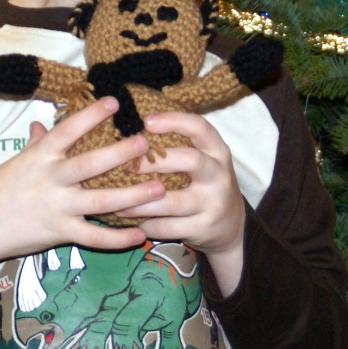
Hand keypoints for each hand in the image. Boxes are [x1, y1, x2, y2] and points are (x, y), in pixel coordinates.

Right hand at [0, 97, 159, 303]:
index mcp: (41, 156)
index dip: (91, 115)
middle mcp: (52, 179)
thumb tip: (40, 124)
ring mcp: (57, 207)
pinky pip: (94, 237)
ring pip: (100, 201)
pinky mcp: (60, 233)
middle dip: (120, 153)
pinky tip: (141, 235)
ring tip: (159, 189)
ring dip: (132, 195)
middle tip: (145, 143)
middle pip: (91, 164)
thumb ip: (36, 144)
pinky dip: (118, 239)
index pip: (68, 130)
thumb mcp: (17, 163)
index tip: (114, 102)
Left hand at [116, 112, 245, 295]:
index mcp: (217, 152)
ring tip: (115, 201)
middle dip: (155, 162)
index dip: (174, 121)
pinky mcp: (202, 228)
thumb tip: (132, 134)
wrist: (232, 227)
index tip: (146, 121)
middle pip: (190, 160)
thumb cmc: (205, 184)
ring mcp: (212, 203)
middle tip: (127, 165)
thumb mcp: (204, 161)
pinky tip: (129, 221)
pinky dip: (145, 224)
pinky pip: (167, 226)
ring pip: (171, 201)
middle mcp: (218, 175)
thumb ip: (180, 146)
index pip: (200, 128)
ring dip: (139, 201)